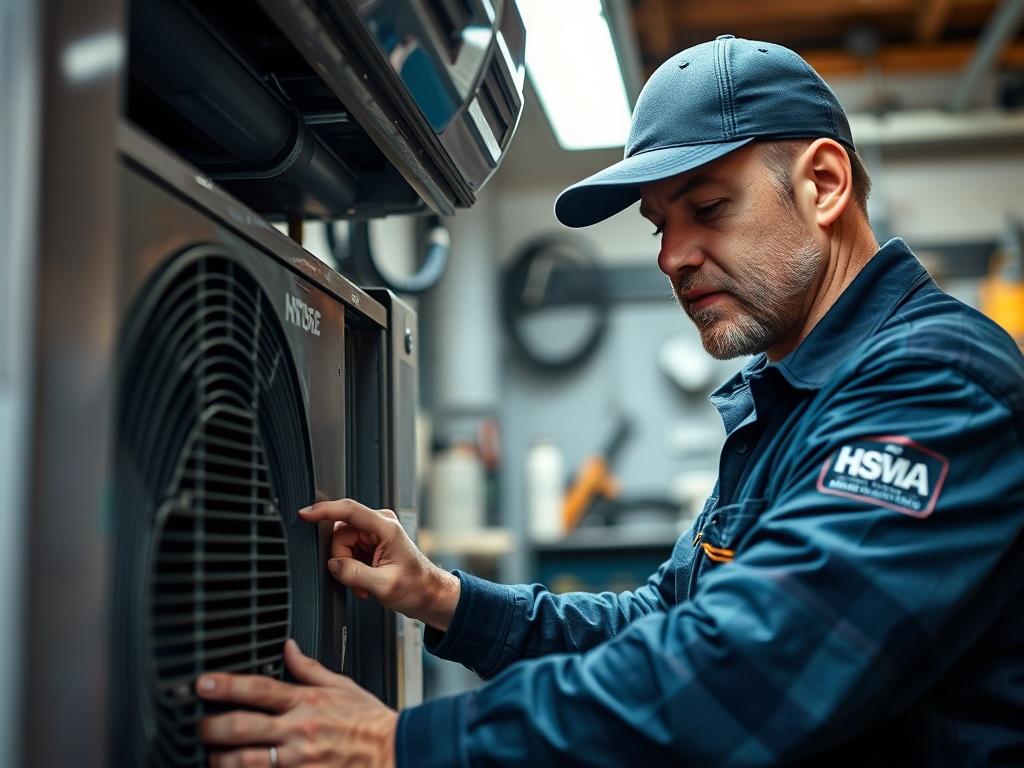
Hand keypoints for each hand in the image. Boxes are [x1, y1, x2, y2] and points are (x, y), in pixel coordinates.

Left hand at [197, 639, 396, 767]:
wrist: (394, 753)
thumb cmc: (369, 722)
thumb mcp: (342, 686)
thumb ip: (309, 668)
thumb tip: (288, 647)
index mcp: (306, 702)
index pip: (258, 689)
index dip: (226, 685)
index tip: (202, 683)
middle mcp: (297, 731)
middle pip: (240, 728)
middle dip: (210, 727)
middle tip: (198, 725)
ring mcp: (296, 761)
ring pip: (242, 762)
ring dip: (219, 759)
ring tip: (211, 755)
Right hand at [299, 499, 459, 630]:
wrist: (429, 594)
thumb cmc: (417, 587)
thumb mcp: (384, 585)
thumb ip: (354, 574)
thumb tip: (333, 565)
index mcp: (385, 527)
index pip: (348, 510)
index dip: (324, 511)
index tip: (305, 514)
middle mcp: (380, 524)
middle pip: (340, 534)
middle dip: (343, 560)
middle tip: (358, 581)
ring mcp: (375, 533)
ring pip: (341, 545)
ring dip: (348, 567)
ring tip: (365, 583)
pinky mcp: (371, 542)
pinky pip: (348, 551)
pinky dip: (352, 568)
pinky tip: (365, 580)